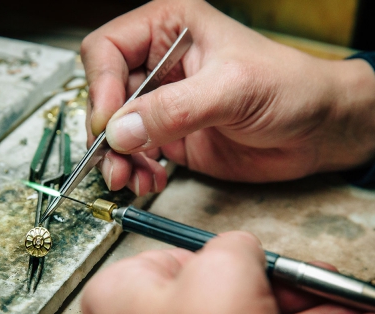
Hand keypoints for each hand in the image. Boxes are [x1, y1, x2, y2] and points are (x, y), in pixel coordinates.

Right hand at [81, 0, 374, 195]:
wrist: (313, 130)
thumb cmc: (289, 88)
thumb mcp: (232, 88)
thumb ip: (174, 109)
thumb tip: (121, 130)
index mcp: (170, 31)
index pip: (109, 50)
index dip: (102, 87)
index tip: (109, 123)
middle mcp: (162, 67)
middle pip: (108, 96)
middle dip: (106, 132)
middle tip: (113, 161)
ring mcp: (166, 106)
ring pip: (119, 130)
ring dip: (118, 158)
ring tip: (129, 179)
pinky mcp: (174, 138)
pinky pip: (140, 154)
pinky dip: (138, 170)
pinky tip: (149, 180)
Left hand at [81, 232, 374, 313]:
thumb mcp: (224, 271)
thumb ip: (234, 245)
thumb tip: (241, 249)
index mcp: (126, 296)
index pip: (184, 261)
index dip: (233, 261)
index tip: (271, 263)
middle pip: (228, 300)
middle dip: (292, 293)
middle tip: (325, 287)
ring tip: (356, 311)